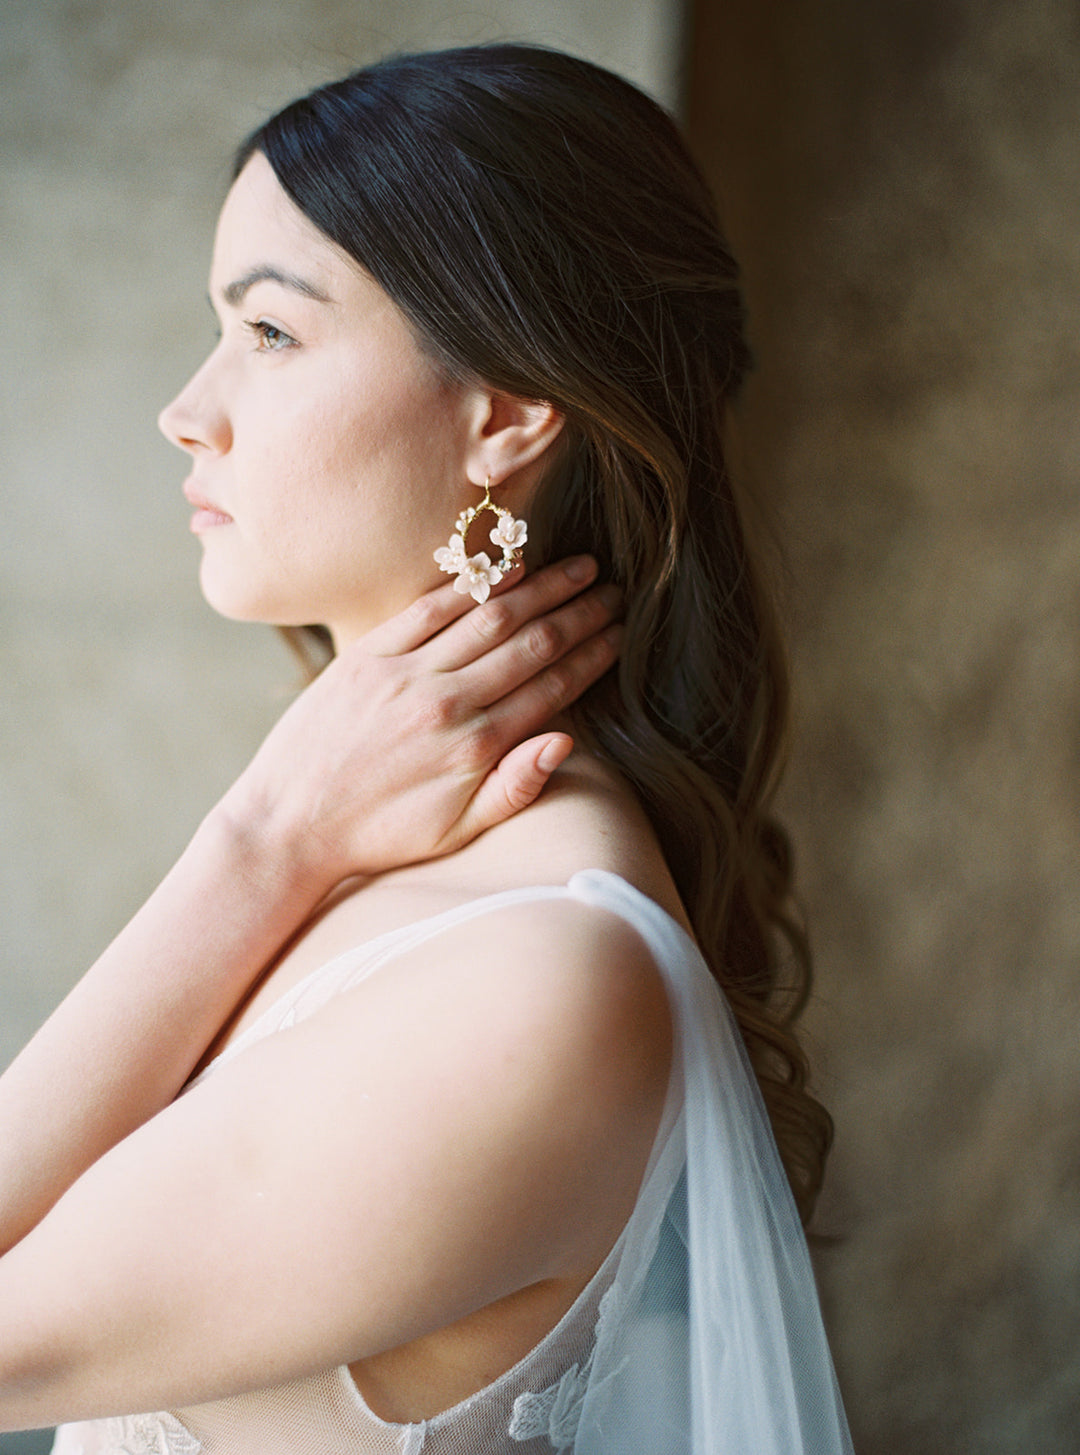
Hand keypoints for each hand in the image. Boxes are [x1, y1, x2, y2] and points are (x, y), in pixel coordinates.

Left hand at [219, 557, 620, 888]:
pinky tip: (509, 567)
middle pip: (532, 643)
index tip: (621, 632)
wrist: (288, 826)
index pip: (553, 686)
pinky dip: (473, 584)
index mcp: (476, 749)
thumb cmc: (379, 836)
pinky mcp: (366, 657)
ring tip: (580, 568)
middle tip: (615, 590)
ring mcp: (405, 674)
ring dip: (542, 588)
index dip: (593, 654)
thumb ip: (515, 788)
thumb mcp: (455, 832)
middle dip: (580, 613)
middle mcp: (447, 704)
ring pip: (490, 617)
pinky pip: (430, 608)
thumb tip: (566, 742)